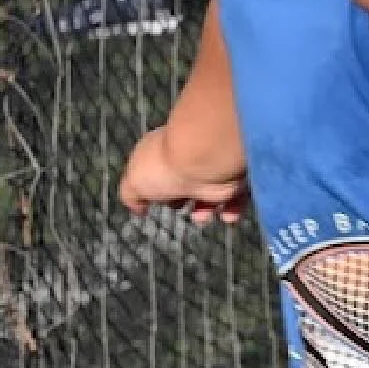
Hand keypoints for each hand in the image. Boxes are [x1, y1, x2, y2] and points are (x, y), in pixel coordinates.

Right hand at [119, 128, 248, 224]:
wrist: (205, 156)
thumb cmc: (165, 167)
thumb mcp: (134, 181)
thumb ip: (131, 195)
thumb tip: (138, 208)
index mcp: (162, 151)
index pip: (160, 169)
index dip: (156, 188)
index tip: (155, 201)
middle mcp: (189, 155)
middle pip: (186, 182)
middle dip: (183, 200)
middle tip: (180, 206)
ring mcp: (214, 164)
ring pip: (212, 192)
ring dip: (206, 211)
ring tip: (202, 216)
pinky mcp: (236, 174)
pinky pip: (237, 195)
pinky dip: (232, 209)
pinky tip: (226, 215)